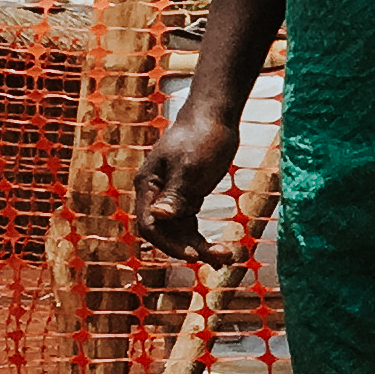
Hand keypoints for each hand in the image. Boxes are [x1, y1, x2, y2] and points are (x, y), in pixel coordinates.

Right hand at [133, 108, 240, 262]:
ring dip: (199, 245)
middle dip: (190, 247)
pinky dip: (202, 236)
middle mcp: (155, 194)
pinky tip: (219, 248)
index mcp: (149, 186)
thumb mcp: (191, 167)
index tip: (195, 254)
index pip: (151, 225)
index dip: (171, 244)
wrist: (215, 115)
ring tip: (226, 256)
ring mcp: (171, 196)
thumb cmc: (201, 137)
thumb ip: (176, 194)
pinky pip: (189, 223)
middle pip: (166, 232)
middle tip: (221, 258)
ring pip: (179, 230)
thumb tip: (159, 217)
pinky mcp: (186, 195)